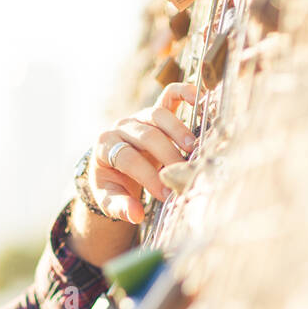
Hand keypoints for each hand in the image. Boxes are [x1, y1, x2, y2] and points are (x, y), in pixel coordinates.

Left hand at [84, 82, 197, 220]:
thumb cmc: (113, 183)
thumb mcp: (109, 199)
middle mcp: (121, 127)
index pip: (127, 158)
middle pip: (145, 135)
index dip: (147, 175)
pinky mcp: (155, 111)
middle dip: (166, 156)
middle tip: (182, 174)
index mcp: (105, 147)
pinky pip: (170, 95)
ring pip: (158, 115)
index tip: (165, 193)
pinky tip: (202, 101)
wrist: (113, 166)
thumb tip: (136, 215)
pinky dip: (186, 94)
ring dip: (178, 131)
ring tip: (193, 149)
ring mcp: (139, 116)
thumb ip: (121, 207)